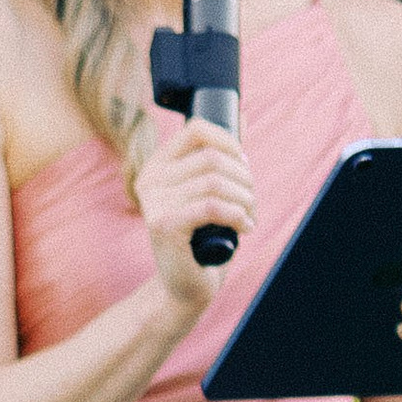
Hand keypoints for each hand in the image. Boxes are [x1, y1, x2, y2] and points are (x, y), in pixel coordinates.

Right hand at [134, 113, 259, 314]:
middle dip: (244, 179)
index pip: (197, 130)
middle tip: (252, 202)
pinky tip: (244, 227)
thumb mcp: (211, 192)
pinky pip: (210, 205)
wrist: (186, 287)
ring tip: (249, 217)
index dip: (230, 143)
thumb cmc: (202, 240)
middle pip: (211, 158)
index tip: (244, 167)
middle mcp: (150, 180)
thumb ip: (221, 156)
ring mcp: (153, 202)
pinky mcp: (163, 225)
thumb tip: (241, 113)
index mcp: (158, 166)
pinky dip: (237, 215)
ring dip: (245, 199)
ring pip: (214, 181)